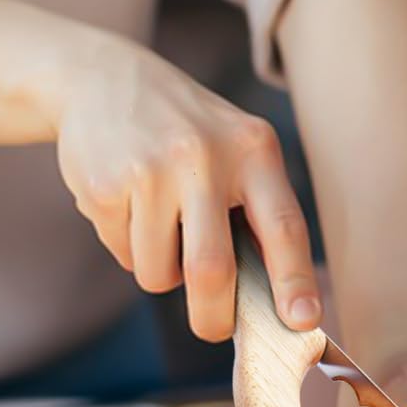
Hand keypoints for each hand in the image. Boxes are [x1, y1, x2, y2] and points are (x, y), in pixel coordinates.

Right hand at [54, 34, 319, 341]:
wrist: (102, 78)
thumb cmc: (185, 131)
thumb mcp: (236, 146)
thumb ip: (257, 208)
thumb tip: (278, 300)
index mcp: (253, 149)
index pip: (283, 226)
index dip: (295, 280)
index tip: (303, 321)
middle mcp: (204, 157)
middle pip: (211, 270)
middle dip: (213, 317)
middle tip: (212, 328)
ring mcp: (150, 171)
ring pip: (159, 273)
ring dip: (160, 271)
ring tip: (158, 226)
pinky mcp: (105, 185)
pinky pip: (122, 253)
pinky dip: (127, 247)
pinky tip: (126, 202)